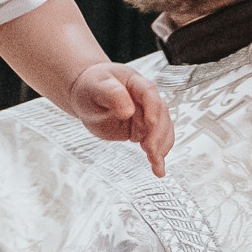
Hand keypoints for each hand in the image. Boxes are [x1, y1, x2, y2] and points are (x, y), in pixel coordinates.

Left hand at [68, 60, 174, 176]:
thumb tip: (128, 111)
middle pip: (160, 113)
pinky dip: (159, 154)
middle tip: (149, 150)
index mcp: (134, 82)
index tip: (150, 124)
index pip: (149, 92)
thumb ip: (111, 94)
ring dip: (162, 146)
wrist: (87, 95)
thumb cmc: (91, 87)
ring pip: (164, 128)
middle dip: (157, 133)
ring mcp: (147, 114)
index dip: (152, 108)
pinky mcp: (144, 129)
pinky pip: (158, 140)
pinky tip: (158, 169)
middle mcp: (146, 98)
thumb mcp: (95, 87)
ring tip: (155, 164)